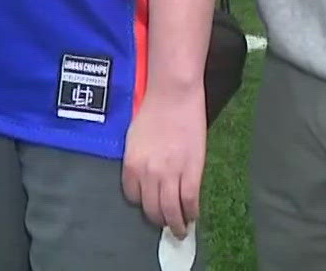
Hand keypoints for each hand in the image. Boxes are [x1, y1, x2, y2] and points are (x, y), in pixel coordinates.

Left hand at [123, 81, 205, 238]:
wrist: (173, 96)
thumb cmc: (153, 111)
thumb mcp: (134, 139)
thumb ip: (138, 161)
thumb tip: (144, 177)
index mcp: (131, 165)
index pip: (132, 196)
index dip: (142, 202)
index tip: (149, 204)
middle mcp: (148, 174)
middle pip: (152, 208)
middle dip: (158, 219)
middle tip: (166, 224)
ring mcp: (171, 174)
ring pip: (171, 211)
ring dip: (177, 224)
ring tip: (180, 230)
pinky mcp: (192, 172)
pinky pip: (190, 200)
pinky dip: (192, 212)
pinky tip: (193, 215)